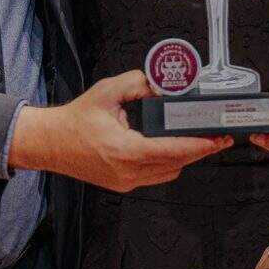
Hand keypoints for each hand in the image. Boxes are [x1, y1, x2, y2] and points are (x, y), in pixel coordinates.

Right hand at [10, 70, 229, 191]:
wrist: (50, 143)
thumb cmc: (75, 120)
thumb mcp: (108, 91)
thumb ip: (139, 83)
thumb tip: (163, 87)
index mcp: (125, 150)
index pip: (172, 151)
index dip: (199, 145)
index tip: (217, 138)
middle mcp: (127, 171)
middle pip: (176, 164)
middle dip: (200, 150)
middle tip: (218, 137)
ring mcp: (126, 182)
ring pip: (169, 172)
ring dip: (184, 157)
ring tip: (198, 140)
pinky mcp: (123, 185)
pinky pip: (156, 176)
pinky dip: (168, 163)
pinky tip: (173, 148)